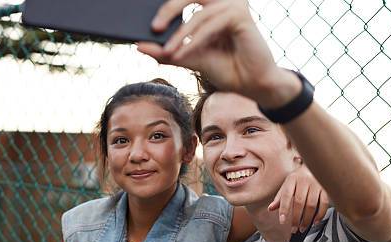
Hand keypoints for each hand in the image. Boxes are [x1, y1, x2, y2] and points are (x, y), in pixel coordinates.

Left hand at [137, 0, 283, 102]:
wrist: (252, 84)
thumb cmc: (225, 68)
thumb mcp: (188, 58)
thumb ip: (166, 52)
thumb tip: (139, 45)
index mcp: (211, 4)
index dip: (167, 6)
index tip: (145, 18)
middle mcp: (222, 1)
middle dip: (168, 10)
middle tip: (153, 27)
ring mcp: (232, 6)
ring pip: (198, 15)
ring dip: (180, 35)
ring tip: (167, 51)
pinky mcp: (240, 15)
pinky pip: (210, 25)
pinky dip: (194, 41)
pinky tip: (182, 53)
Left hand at [268, 165, 328, 232]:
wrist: (314, 167)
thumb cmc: (298, 179)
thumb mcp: (286, 185)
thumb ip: (279, 198)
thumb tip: (270, 208)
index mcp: (292, 180)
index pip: (286, 195)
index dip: (284, 209)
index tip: (282, 221)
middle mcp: (304, 181)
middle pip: (299, 202)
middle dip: (296, 218)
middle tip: (294, 229)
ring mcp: (316, 184)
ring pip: (311, 204)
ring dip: (307, 219)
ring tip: (302, 227)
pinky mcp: (325, 188)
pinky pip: (324, 203)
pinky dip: (320, 214)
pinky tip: (315, 221)